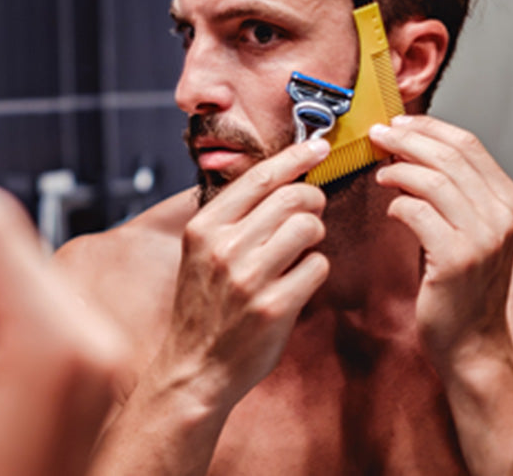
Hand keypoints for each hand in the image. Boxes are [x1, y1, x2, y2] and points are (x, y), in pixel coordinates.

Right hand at [155, 139, 330, 410]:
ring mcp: (249, 277)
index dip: (294, 157)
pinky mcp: (275, 306)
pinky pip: (318, 266)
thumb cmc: (204, 306)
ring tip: (299, 251)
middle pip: (293, 197)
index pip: (258, 177)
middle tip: (311, 212)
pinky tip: (296, 282)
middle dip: (312, 200)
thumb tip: (276, 177)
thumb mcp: (201, 252)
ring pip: (310, 227)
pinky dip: (315, 270)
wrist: (195, 366)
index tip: (318, 146)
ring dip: (315, 236)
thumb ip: (232, 217)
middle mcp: (224, 247)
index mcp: (204, 228)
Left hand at [369, 115, 512, 369]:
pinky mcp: (455, 258)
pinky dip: (397, 204)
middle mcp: (503, 215)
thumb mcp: (472, 230)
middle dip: (406, 140)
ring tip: (380, 174)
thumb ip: (455, 192)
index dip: (428, 127)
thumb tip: (413, 148)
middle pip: (448, 155)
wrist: (473, 341)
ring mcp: (482, 237)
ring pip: (431, 180)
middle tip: (377, 136)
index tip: (397, 123)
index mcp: (510, 201)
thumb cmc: (463, 286)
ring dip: (397, 170)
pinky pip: (416, 212)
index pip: (469, 144)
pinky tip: (390, 209)